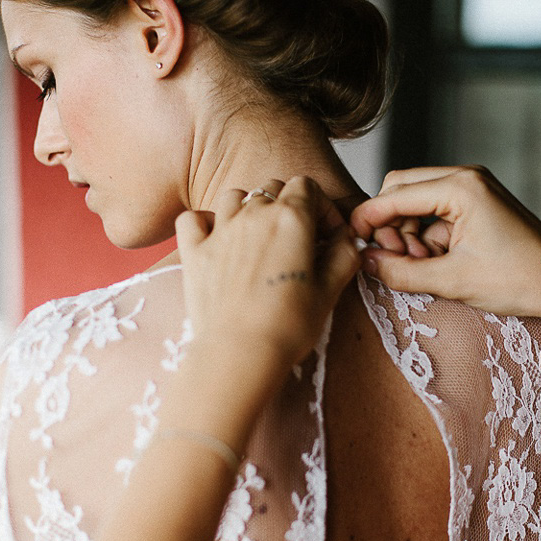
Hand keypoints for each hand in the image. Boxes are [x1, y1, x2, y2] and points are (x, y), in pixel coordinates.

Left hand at [176, 177, 360, 368]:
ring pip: (235, 196)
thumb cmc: (287, 326)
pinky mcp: (194, 252)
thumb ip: (344, 255)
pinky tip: (217, 239)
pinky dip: (205, 222)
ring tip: (259, 238)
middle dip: (289, 207)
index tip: (327, 233)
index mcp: (291, 219)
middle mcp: (254, 215)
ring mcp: (220, 231)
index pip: (307, 186)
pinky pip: (193, 218)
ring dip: (249, 209)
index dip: (321, 206)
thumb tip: (347, 238)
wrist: (240, 353)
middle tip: (298, 241)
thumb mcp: (331, 290)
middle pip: (273, 189)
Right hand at [350, 166, 540, 322]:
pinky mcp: (478, 205)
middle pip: (402, 190)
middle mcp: (466, 178)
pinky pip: (436, 215)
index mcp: (461, 187)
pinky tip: (437, 264)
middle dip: (389, 225)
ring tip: (420, 267)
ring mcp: (474, 189)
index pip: (395, 194)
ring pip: (417, 204)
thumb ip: (401, 271)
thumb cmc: (519, 280)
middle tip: (392, 261)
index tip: (351, 241)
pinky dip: (427, 238)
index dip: (368, 218)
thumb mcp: (452, 281)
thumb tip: (363, 262)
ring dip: (407, 235)